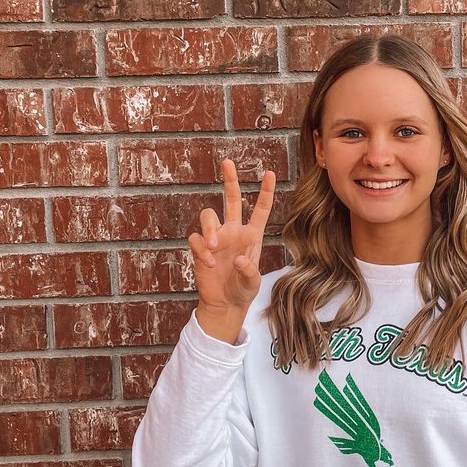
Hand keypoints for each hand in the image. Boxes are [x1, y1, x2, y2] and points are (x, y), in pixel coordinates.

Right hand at [187, 159, 275, 313]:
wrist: (225, 304)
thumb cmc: (243, 291)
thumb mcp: (252, 283)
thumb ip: (249, 272)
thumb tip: (239, 259)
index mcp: (251, 235)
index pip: (260, 209)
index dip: (266, 191)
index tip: (270, 173)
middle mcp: (233, 231)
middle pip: (230, 199)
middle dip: (230, 180)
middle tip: (227, 161)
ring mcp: (216, 238)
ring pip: (208, 215)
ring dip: (210, 229)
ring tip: (216, 249)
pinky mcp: (200, 248)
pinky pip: (196, 239)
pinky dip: (202, 249)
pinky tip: (210, 264)